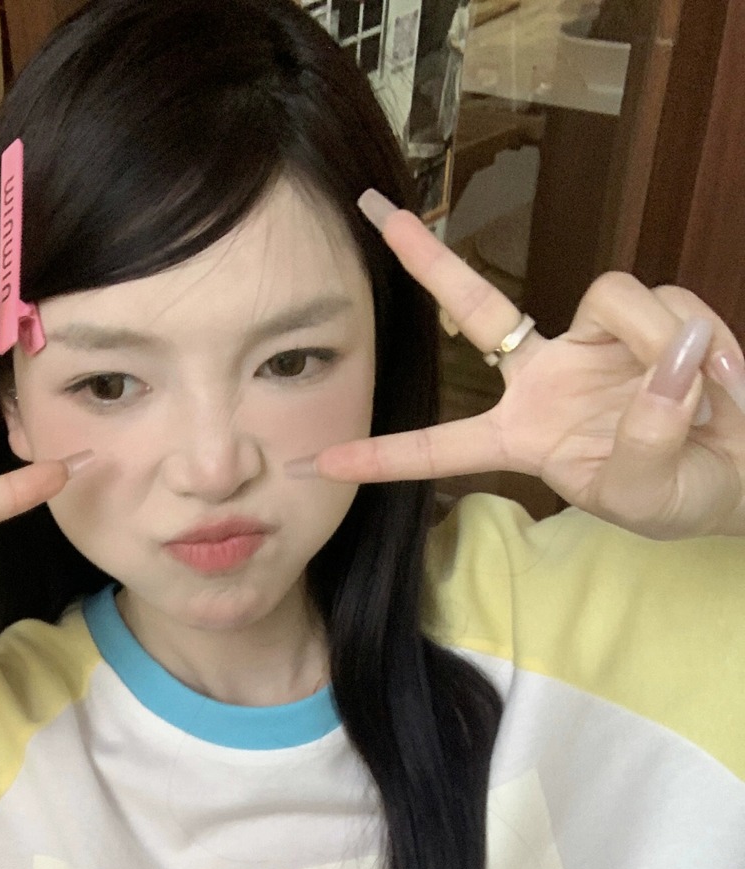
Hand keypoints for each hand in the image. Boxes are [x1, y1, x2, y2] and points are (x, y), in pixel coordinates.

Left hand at [301, 195, 744, 540]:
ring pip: (613, 299)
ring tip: (702, 397)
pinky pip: (670, 304)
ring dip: (661, 344)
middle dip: (427, 259)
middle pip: (476, 306)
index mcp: (524, 437)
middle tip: (377, 213)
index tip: (326, 459)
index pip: (443, 444)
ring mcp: (596, 341)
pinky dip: (703, 343)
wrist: (740, 468)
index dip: (388, 454)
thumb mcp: (647, 495)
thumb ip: (643, 441)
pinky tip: (723, 380)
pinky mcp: (653, 316)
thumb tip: (666, 365)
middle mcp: (548, 378)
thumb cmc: (680, 494)